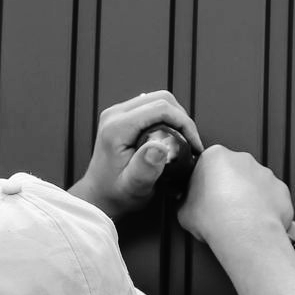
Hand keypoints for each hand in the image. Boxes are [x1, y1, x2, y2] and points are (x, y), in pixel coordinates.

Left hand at [70, 91, 202, 217]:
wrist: (99, 195)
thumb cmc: (116, 194)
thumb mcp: (133, 187)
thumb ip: (145, 168)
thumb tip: (160, 147)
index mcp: (117, 127)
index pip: (161, 108)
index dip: (184, 123)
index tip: (194, 144)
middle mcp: (115, 115)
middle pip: (161, 99)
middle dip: (182, 119)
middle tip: (192, 142)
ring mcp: (117, 113)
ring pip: (158, 99)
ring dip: (176, 117)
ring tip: (184, 140)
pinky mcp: (122, 116)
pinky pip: (151, 106)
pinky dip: (167, 118)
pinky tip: (172, 136)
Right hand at [176, 146, 294, 245]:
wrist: (244, 233)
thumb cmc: (215, 219)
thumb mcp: (183, 210)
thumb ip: (186, 200)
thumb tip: (188, 204)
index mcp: (215, 156)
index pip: (208, 163)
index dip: (205, 182)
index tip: (204, 196)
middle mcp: (242, 159)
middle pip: (233, 170)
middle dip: (229, 186)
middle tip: (222, 208)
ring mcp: (264, 173)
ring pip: (254, 183)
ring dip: (248, 197)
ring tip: (240, 218)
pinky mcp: (280, 189)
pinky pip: (272, 197)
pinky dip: (266, 207)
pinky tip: (256, 221)